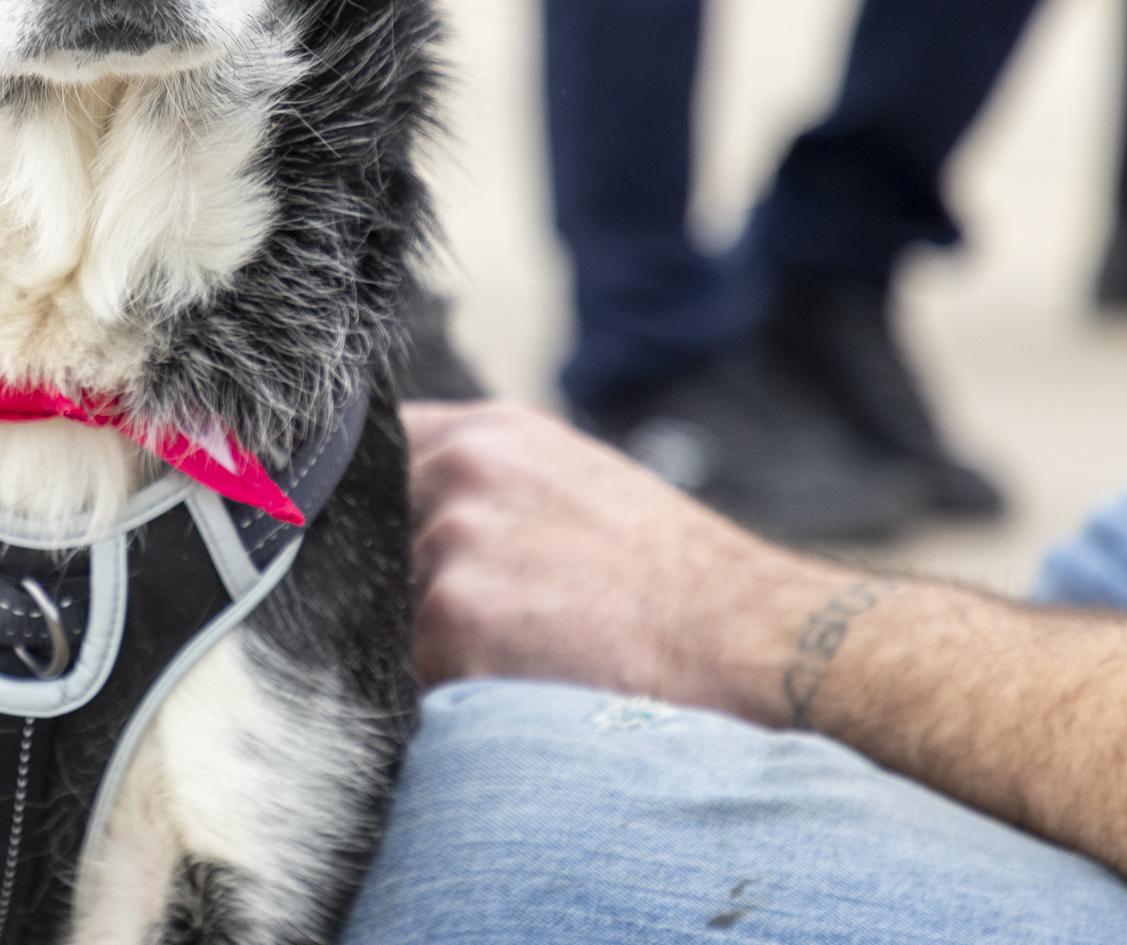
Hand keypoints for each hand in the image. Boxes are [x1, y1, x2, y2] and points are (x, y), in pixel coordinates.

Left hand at [405, 399, 848, 720]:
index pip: (372, 452)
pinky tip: (525, 690)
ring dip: (437, 644)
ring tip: (525, 658)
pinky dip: (456, 692)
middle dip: (407, 583)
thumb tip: (406, 511)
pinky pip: (417, 672)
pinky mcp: (453, 623)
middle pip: (372, 541)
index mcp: (488, 434)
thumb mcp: (576, 485)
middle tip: (494, 623)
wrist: (754, 643)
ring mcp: (452, 547)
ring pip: (394, 612)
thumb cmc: (676, 579)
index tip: (387, 542)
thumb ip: (485, 484)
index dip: (374, 505)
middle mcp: (460, 475)